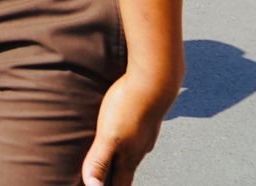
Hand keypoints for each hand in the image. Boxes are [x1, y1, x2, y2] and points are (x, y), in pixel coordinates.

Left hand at [80, 68, 178, 185]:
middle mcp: (139, 149)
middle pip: (125, 172)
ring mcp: (144, 135)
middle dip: (113, 180)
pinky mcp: (145, 120)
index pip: (120, 185)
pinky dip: (124, 144)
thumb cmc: (129, 107)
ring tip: (109, 166)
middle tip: (101, 182)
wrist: (154, 81)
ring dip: (119, 162)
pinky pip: (133, 138)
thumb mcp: (109, 136)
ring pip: (130, 155)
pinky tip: (121, 137)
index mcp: (129, 157)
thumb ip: (100, 161)